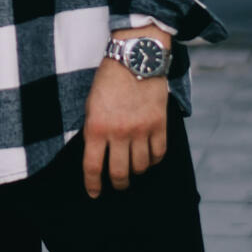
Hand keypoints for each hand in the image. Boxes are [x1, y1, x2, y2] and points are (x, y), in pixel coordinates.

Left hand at [81, 40, 170, 198]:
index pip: (92, 167)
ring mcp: (141, 130)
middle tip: (118, 185)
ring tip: (133, 169)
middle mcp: (119, 133)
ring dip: (136, 172)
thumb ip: (94, 130)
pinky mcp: (159, 125)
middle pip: (119, 173)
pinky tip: (149, 157)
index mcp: (96, 127)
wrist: (136, 57)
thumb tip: (98, 155)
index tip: (94, 194)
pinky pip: (159, 154)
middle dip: (117, 184)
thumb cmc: (109, 80)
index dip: (92, 185)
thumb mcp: (91, 105)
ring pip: (140, 166)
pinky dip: (154, 160)